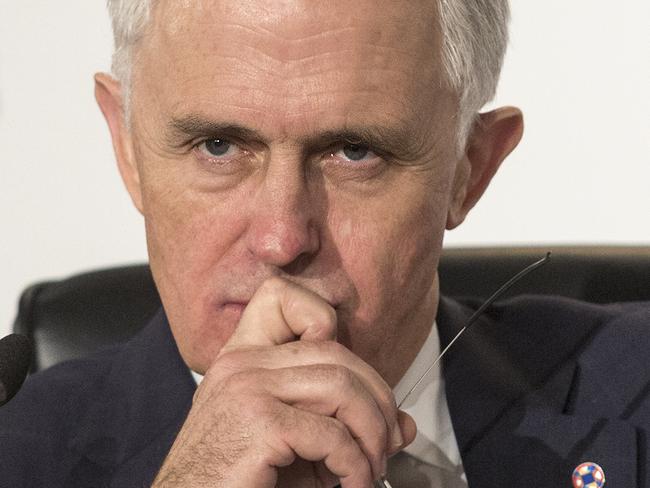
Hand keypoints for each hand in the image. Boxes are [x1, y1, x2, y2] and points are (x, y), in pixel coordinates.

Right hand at [152, 277, 414, 486]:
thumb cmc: (236, 479)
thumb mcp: (295, 443)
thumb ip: (345, 425)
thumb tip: (405, 425)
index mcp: (242, 358)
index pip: (280, 295)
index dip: (324, 318)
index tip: (347, 375)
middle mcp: (241, 363)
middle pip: (335, 352)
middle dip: (377, 398)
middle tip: (385, 441)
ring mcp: (247, 388)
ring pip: (342, 387)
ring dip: (372, 433)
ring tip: (370, 468)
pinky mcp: (259, 423)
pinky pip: (332, 434)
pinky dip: (355, 465)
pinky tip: (351, 483)